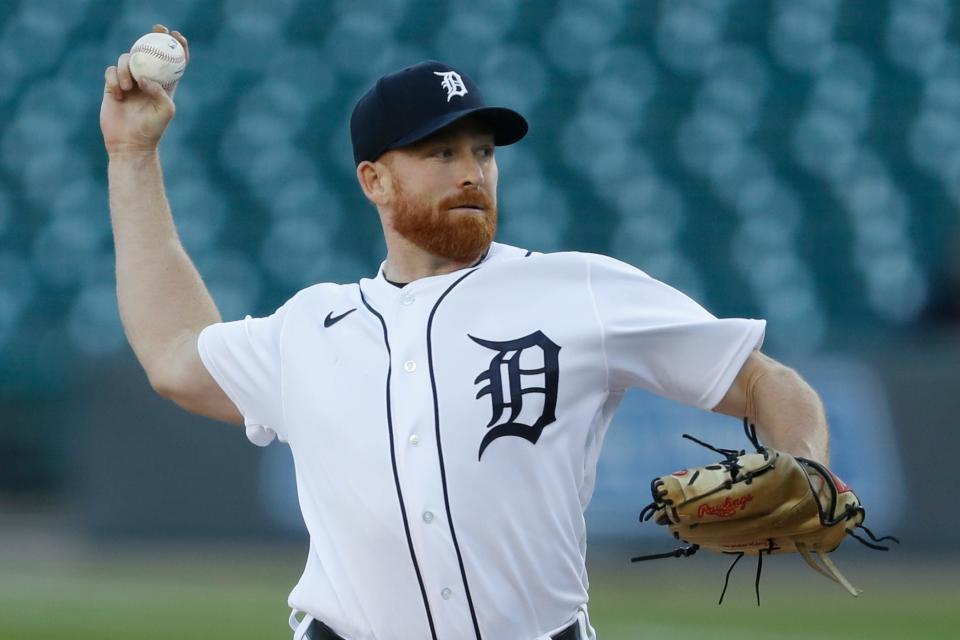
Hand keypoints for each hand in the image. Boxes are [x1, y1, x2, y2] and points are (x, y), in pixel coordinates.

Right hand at [100, 24, 189, 155]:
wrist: (129, 144)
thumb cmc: (152, 130)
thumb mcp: (165, 111)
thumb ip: (159, 91)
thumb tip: (145, 77)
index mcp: (164, 84)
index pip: (173, 61)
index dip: (177, 46)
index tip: (176, 36)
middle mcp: (147, 80)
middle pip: (149, 51)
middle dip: (152, 37)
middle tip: (155, 30)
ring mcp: (129, 82)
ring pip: (127, 58)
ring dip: (127, 68)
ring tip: (128, 87)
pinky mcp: (112, 86)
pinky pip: (111, 71)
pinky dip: (114, 79)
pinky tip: (118, 94)